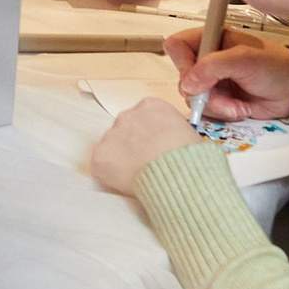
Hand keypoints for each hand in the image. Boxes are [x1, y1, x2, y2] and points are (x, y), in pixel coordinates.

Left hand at [90, 99, 204, 194]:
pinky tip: (127, 182)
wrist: (176, 171)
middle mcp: (128, 115)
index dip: (147, 136)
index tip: (152, 147)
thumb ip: (171, 132)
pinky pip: (101, 166)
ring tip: (139, 176)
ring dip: (120, 160)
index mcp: (151, 106)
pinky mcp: (100, 155)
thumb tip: (168, 145)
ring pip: (111, 148)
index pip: (142, 118)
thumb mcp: (187, 134)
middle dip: (131, 146)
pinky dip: (110, 175)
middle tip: (144, 164)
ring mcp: (111, 134)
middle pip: (124, 131)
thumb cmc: (188, 158)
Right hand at [164, 26, 288, 121]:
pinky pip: (207, 111)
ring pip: (194, 98)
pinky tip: (240, 109)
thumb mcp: (244, 59)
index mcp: (212, 40)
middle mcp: (208, 60)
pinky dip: (223, 113)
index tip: (197, 77)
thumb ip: (213, 67)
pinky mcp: (220, 100)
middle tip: (221, 97)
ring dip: (216, 106)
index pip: (178, 47)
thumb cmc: (275, 66)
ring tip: (238, 105)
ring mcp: (213, 82)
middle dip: (203, 92)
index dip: (183, 63)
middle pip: (183, 77)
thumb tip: (188, 84)